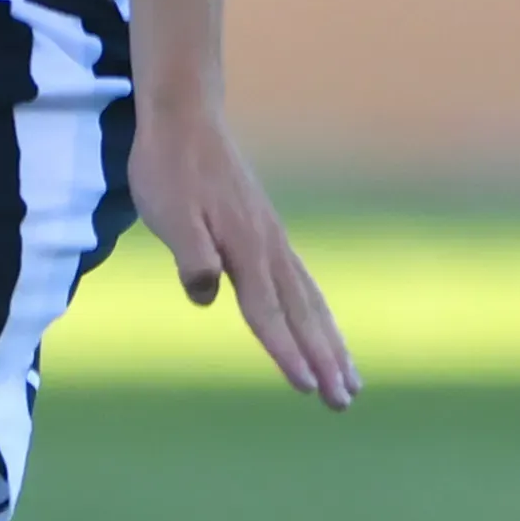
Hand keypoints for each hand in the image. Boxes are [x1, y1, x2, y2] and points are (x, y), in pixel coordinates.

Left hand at [129, 97, 355, 408]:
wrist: (186, 118)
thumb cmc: (169, 169)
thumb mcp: (167, 213)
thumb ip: (190, 255)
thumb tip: (205, 296)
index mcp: (244, 250)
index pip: (267, 313)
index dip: (286, 353)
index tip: (309, 388)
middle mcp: (268, 249)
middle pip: (301, 316)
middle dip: (325, 360)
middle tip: (345, 402)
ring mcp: (273, 241)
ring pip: (311, 303)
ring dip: (332, 343)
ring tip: (352, 380)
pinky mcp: (268, 234)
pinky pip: (304, 284)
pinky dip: (320, 315)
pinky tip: (324, 329)